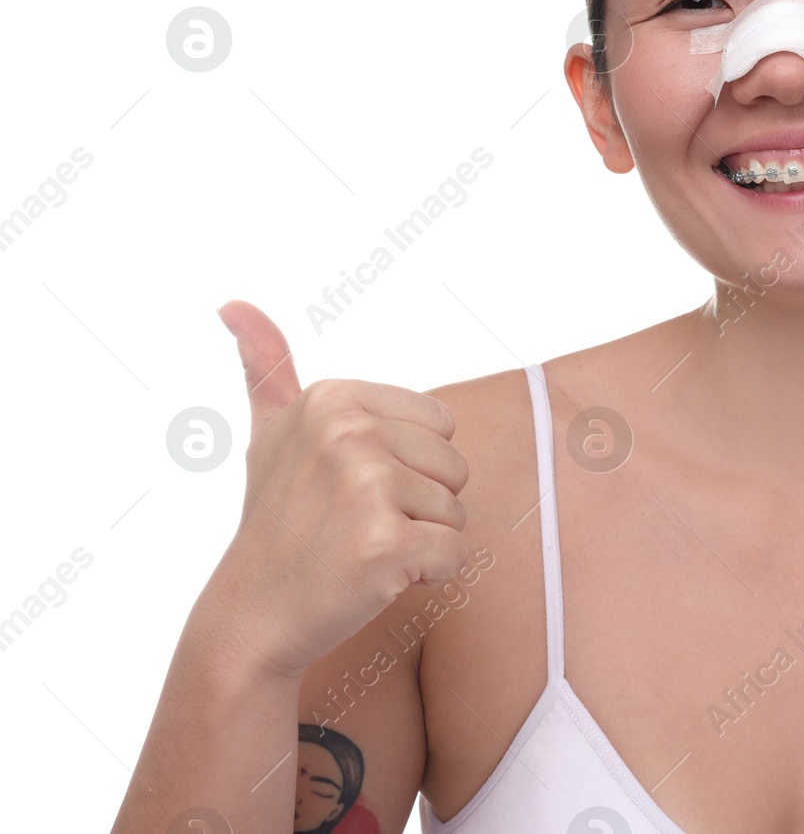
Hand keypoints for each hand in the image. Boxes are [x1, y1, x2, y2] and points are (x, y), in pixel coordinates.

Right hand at [211, 300, 469, 675]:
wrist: (252, 615)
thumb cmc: (276, 521)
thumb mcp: (269, 432)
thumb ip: (266, 364)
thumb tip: (232, 303)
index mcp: (333, 397)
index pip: (440, 423)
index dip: (408, 464)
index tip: (348, 486)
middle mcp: (348, 432)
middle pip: (455, 465)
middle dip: (418, 503)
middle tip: (354, 523)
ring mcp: (366, 486)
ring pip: (457, 510)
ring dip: (421, 539)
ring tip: (360, 547)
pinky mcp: (385, 543)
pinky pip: (457, 554)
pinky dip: (428, 574)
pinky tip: (375, 578)